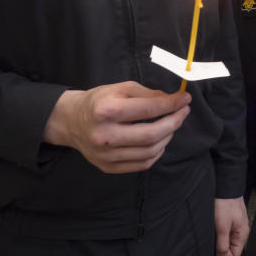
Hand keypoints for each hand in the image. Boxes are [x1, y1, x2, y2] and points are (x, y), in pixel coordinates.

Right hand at [42, 82, 191, 173]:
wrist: (70, 122)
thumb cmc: (98, 101)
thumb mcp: (120, 88)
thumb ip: (147, 94)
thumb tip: (172, 100)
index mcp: (107, 111)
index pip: (148, 109)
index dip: (171, 104)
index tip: (185, 99)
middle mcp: (105, 135)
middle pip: (151, 135)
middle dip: (174, 122)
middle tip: (183, 112)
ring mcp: (106, 155)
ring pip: (149, 152)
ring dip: (167, 137)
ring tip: (171, 124)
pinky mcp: (108, 167)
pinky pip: (142, 164)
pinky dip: (156, 152)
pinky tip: (160, 140)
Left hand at [215, 197, 249, 255]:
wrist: (226, 187)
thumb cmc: (226, 203)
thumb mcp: (222, 227)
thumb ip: (222, 244)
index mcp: (242, 234)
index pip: (235, 255)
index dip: (224, 253)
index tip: (217, 245)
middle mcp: (241, 230)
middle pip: (231, 247)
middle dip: (221, 244)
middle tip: (216, 233)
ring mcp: (237, 224)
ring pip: (227, 238)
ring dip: (219, 235)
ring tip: (216, 225)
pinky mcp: (232, 218)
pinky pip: (226, 230)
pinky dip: (219, 228)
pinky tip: (217, 221)